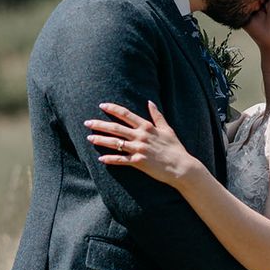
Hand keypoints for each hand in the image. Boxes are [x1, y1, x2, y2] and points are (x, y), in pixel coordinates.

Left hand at [84, 101, 199, 188]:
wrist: (181, 167)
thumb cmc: (175, 148)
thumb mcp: (168, 129)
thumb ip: (157, 116)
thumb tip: (150, 102)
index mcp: (147, 127)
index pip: (126, 114)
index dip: (112, 109)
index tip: (101, 105)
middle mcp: (141, 136)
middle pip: (116, 128)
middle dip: (100, 124)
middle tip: (87, 122)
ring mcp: (139, 149)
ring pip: (115, 143)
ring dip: (101, 140)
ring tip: (89, 138)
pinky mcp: (139, 162)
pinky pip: (121, 160)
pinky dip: (110, 159)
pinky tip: (101, 159)